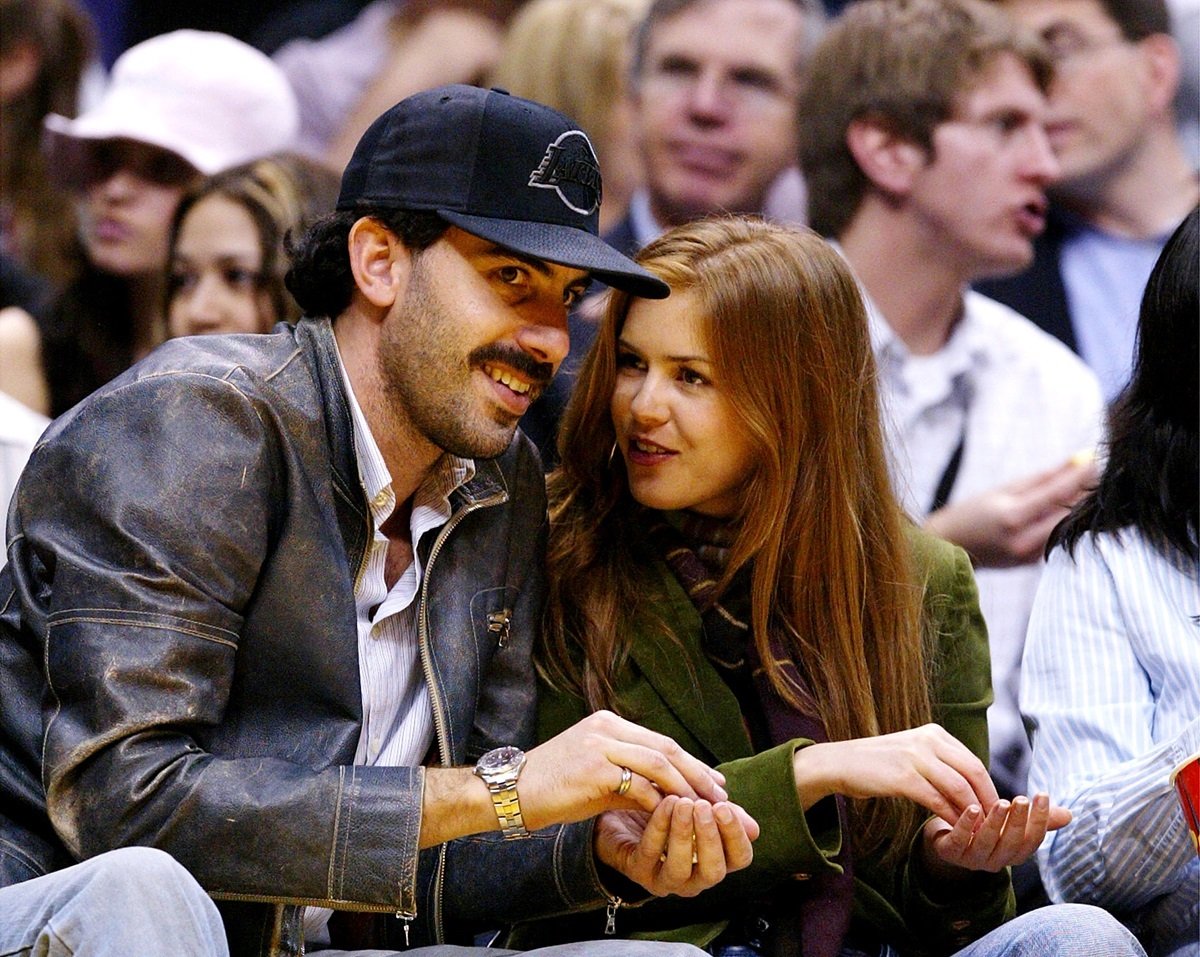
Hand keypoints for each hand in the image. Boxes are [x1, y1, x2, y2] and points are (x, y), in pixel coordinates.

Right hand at [517, 710, 730, 830]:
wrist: (510, 792)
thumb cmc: (552, 786)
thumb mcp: (594, 773)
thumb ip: (628, 775)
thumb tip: (664, 792)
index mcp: (607, 723)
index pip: (660, 741)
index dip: (691, 762)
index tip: (714, 782)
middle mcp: (606, 727)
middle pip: (666, 748)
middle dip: (698, 773)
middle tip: (723, 795)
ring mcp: (601, 745)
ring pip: (659, 764)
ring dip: (687, 788)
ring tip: (707, 809)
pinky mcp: (596, 769)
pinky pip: (640, 786)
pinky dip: (661, 802)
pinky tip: (675, 819)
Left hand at [594, 795, 758, 896]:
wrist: (625, 804)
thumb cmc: (667, 806)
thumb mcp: (697, 803)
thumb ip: (720, 811)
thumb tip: (753, 827)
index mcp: (715, 859)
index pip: (739, 858)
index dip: (736, 835)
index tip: (724, 807)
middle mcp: (694, 878)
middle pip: (714, 870)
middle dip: (711, 838)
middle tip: (705, 807)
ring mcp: (665, 879)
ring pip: (680, 867)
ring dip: (684, 833)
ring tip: (683, 803)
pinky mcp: (638, 871)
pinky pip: (651, 852)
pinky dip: (659, 826)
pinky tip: (664, 803)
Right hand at [793, 724, 997, 824]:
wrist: (840, 763)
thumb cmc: (878, 763)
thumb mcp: (913, 753)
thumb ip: (940, 762)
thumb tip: (971, 786)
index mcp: (933, 733)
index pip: (973, 761)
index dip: (988, 788)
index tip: (995, 810)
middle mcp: (927, 740)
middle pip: (973, 771)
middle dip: (987, 800)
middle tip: (996, 823)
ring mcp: (915, 757)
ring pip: (958, 787)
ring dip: (972, 812)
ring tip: (979, 830)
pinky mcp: (903, 777)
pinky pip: (937, 800)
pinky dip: (951, 816)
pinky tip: (955, 828)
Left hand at [921, 792, 1071, 875]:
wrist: (946, 839)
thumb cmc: (985, 829)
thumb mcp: (1011, 823)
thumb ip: (1037, 819)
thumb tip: (1069, 814)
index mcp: (1014, 853)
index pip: (1032, 840)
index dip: (1039, 819)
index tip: (1042, 795)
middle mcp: (996, 860)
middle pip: (1011, 843)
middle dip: (1018, 821)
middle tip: (1022, 799)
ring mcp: (972, 858)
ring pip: (987, 842)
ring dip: (996, 822)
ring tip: (1002, 802)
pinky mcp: (950, 852)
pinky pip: (959, 840)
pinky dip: (966, 824)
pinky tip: (973, 808)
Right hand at [925, 455, 1097, 566]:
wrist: (947, 550)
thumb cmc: (969, 514)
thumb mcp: (1001, 490)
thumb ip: (1041, 479)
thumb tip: (1076, 461)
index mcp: (1012, 517)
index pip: (1058, 493)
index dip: (1080, 474)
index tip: (1096, 458)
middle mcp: (1023, 540)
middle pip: (1070, 513)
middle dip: (1086, 491)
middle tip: (1099, 472)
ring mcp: (1029, 556)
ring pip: (1068, 528)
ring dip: (1079, 507)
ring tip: (1087, 488)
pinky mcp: (1032, 564)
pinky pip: (1057, 539)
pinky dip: (1066, 522)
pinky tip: (1070, 509)